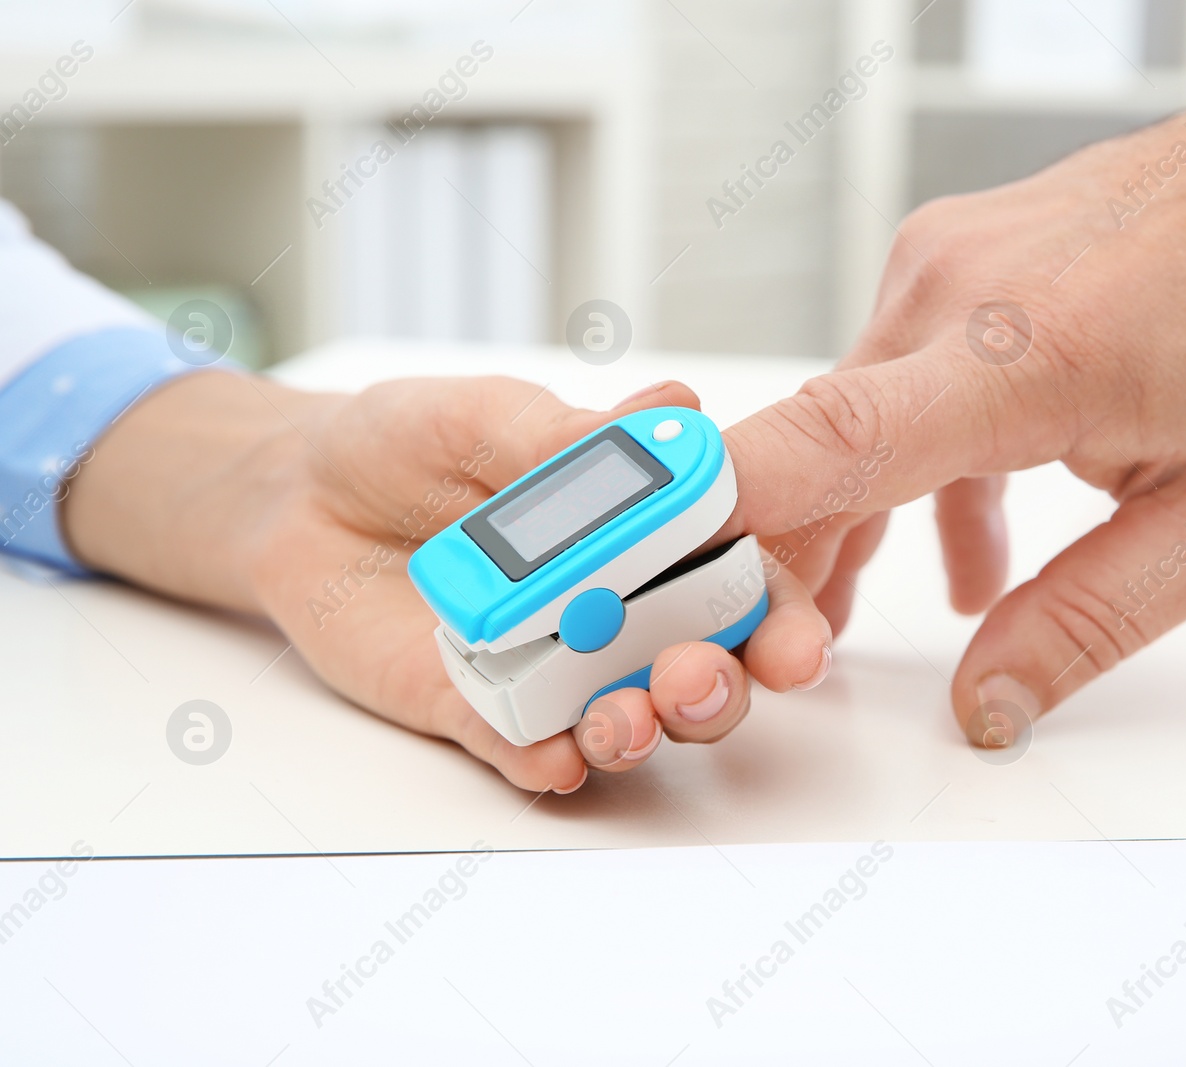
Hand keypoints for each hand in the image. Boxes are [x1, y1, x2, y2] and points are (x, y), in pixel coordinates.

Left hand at [65, 373, 831, 791]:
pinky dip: (549, 762)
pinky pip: (526, 750)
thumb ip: (570, 437)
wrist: (299, 494)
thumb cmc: (408, 442)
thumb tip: (672, 414)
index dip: (778, 612)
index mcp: (646, 534)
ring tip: (624, 719)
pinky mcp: (483, 709)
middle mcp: (616, 609)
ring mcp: (554, 665)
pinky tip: (556, 757)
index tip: (794, 635)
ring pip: (628, 720)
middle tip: (697, 675)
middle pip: (701, 667)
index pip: (737, 580)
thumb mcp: (486, 415)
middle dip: (717, 685)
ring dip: (641, 729)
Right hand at [721, 8, 1185, 743]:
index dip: (730, 511)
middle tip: (772, 654)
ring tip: (841, 620)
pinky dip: (904, 466)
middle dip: (778, 563)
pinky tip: (963, 542)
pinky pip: (891, 382)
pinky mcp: (947, 262)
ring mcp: (943, 264)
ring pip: (847, 419)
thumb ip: (1089, 620)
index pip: (838, 438)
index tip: (655, 572)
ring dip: (844, 521)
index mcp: (1033, 356)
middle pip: (814, 450)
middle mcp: (961, 292)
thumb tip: (987, 701)